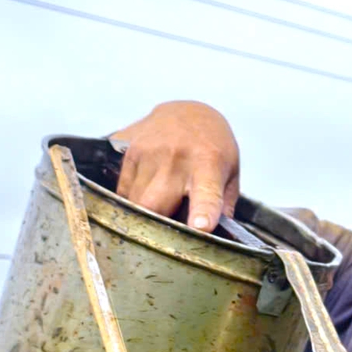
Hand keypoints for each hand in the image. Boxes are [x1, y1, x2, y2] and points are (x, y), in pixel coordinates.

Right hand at [110, 101, 240, 232]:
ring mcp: (148, 152)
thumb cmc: (213, 148)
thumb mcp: (230, 174)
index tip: (201, 227)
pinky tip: (145, 192)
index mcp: (209, 165)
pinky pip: (122, 190)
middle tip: (164, 236)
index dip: (203, 212)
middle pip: (153, 205)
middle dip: (155, 227)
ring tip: (159, 207)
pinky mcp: (128, 151)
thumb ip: (223, 207)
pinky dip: (131, 200)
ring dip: (143, 214)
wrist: (188, 111)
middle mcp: (176, 157)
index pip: (206, 193)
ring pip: (133, 202)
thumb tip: (215, 240)